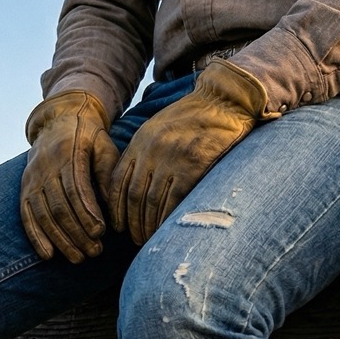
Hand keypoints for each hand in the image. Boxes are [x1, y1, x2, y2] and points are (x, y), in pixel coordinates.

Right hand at [19, 90, 119, 264]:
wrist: (58, 120)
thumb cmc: (88, 137)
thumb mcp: (104, 147)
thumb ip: (108, 175)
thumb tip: (114, 210)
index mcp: (68, 154)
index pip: (76, 189)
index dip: (87, 213)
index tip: (100, 232)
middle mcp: (45, 168)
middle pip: (60, 207)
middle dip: (77, 233)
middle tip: (95, 252)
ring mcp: (32, 180)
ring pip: (44, 216)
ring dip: (61, 240)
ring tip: (78, 258)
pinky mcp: (24, 190)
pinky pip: (27, 217)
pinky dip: (36, 237)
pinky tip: (48, 255)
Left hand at [107, 60, 271, 245]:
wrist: (224, 99)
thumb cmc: (191, 118)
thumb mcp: (157, 128)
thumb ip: (142, 153)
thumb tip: (130, 188)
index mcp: (140, 141)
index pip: (118, 182)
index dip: (116, 209)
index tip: (117, 226)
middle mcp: (152, 150)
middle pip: (133, 196)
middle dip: (132, 223)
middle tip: (135, 239)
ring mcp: (172, 157)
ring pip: (152, 202)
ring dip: (149, 226)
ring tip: (150, 239)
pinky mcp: (193, 164)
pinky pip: (175, 200)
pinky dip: (168, 219)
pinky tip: (167, 230)